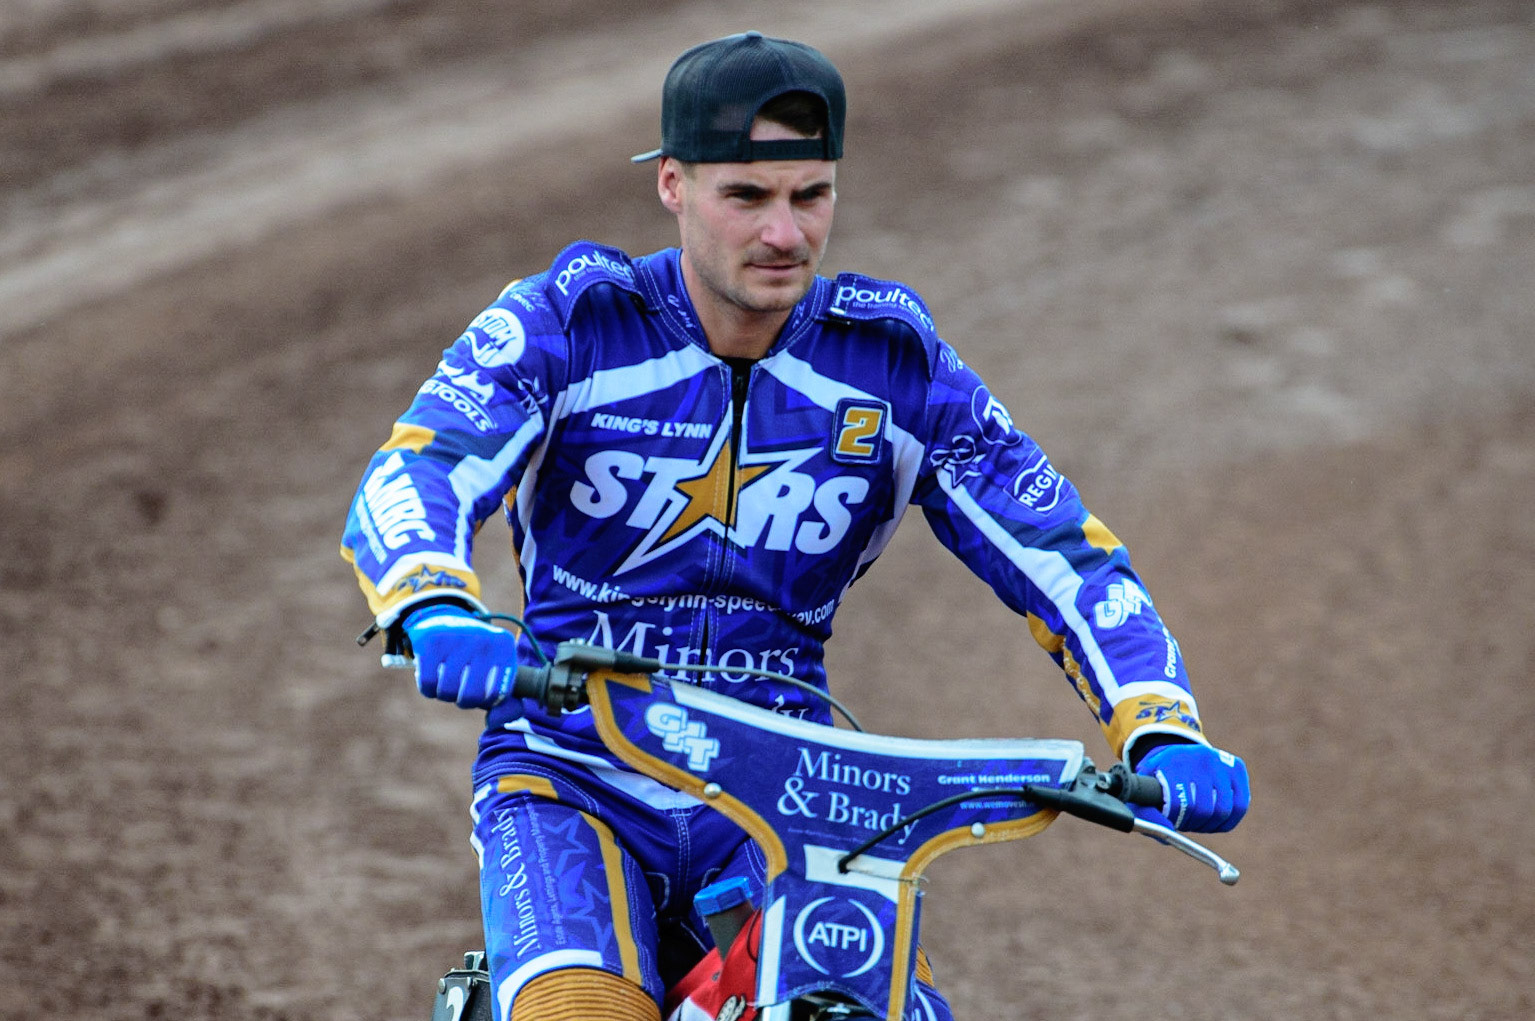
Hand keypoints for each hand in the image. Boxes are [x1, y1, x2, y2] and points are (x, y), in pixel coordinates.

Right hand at [402, 604, 518, 707]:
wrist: (442, 619)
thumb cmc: (473, 655)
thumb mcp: (496, 670)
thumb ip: (506, 702)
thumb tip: (493, 722)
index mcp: (504, 645)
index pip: (497, 694)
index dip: (485, 701)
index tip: (480, 691)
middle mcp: (483, 638)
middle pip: (471, 697)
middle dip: (464, 701)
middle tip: (461, 689)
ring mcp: (457, 637)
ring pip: (447, 692)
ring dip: (444, 694)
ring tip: (447, 680)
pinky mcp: (431, 641)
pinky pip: (427, 684)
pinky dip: (428, 688)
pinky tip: (432, 675)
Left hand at [1135, 743, 1249, 832]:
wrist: (1181, 751)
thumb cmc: (1161, 775)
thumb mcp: (1145, 785)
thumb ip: (1145, 811)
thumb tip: (1166, 835)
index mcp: (1173, 761)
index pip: (1179, 802)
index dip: (1176, 820)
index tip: (1172, 823)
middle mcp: (1200, 758)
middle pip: (1203, 809)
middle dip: (1192, 824)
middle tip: (1185, 824)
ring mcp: (1221, 762)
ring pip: (1223, 810)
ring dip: (1209, 825)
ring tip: (1197, 823)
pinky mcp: (1237, 767)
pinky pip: (1240, 806)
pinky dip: (1227, 821)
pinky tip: (1214, 822)